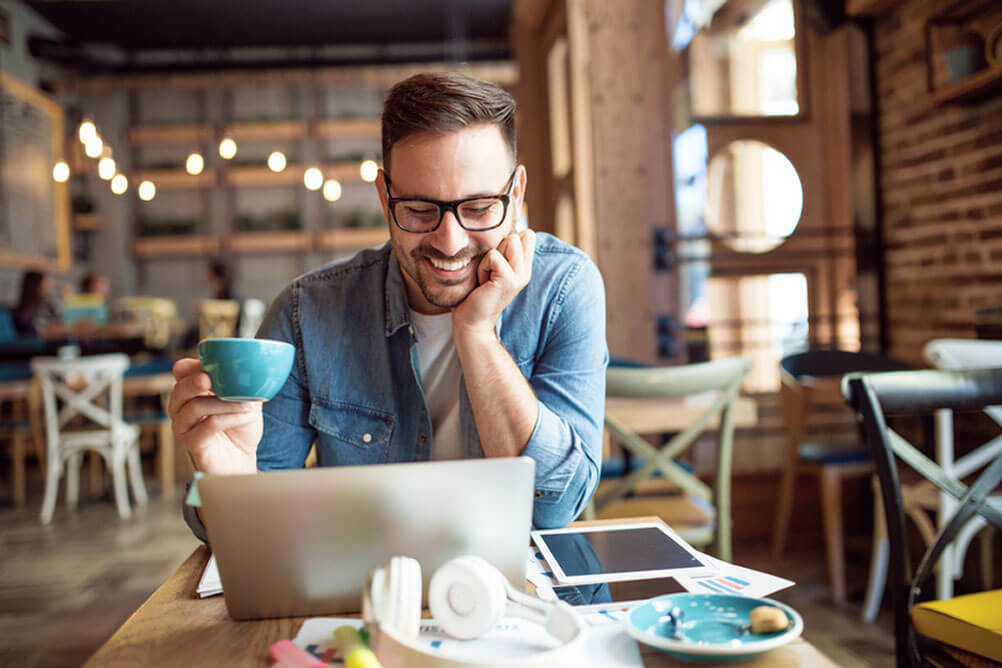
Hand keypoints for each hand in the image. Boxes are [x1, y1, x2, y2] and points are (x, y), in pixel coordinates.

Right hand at [167, 358, 261, 474]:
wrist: (243, 457)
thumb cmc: (240, 426)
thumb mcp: (244, 397)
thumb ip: (242, 380)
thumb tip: (250, 363)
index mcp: (191, 390)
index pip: (181, 371)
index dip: (192, 366)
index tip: (210, 364)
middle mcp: (181, 407)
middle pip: (180, 389)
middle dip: (195, 382)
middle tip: (210, 379)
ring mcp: (184, 426)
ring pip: (194, 407)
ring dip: (223, 403)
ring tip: (246, 404)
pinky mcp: (192, 444)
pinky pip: (207, 426)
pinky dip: (229, 419)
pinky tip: (245, 416)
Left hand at [453, 229, 535, 337]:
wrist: (472, 321)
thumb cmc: (475, 293)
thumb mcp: (491, 267)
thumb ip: (501, 251)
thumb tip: (506, 230)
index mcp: (523, 267)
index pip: (527, 235)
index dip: (506, 241)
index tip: (494, 263)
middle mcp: (525, 271)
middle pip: (515, 235)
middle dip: (495, 249)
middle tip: (488, 273)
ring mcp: (520, 276)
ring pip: (509, 241)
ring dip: (489, 257)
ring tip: (486, 277)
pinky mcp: (509, 280)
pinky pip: (493, 255)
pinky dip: (483, 266)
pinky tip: (483, 283)